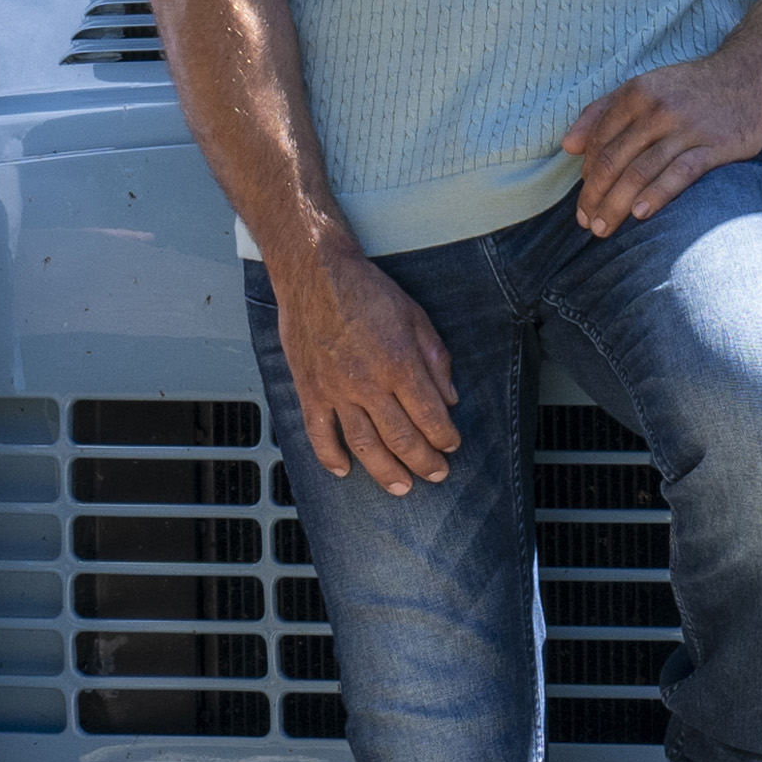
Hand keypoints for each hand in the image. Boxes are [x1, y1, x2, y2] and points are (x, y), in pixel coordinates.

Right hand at [276, 249, 459, 490]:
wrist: (315, 274)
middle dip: (423, 461)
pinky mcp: (310, 390)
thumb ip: (436, 359)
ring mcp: (336, 390)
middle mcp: (368, 383)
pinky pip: (319, 432)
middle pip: (400, 437)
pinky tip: (343, 470)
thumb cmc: (367, 291)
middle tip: (437, 475)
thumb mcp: (415, 316)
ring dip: (385, 471)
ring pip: (364, 444)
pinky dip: (330, 456)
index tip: (452, 445)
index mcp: (399, 363)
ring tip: (402, 487)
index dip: (444, 436)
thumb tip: (450, 398)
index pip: (429, 414)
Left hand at [561, 40, 761, 233]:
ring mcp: (687, 128)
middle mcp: (658, 109)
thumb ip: (602, 111)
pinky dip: (656, 195)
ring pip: (640, 172)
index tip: (583, 201)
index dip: (585, 176)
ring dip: (617, 205)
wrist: (750, 74)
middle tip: (587, 222)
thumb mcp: (644, 86)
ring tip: (605, 228)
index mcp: (637, 93)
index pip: (599, 141)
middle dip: (595, 197)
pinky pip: (679, 174)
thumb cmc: (691, 87)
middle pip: (614, 161)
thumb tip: (568, 146)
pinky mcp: (715, 146)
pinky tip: (640, 214)